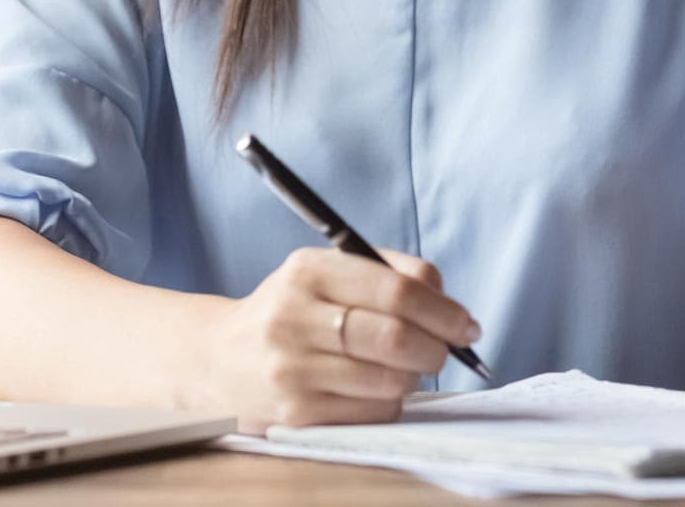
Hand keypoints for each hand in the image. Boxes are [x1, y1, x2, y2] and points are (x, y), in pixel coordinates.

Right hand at [204, 247, 481, 433]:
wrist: (217, 361)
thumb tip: (446, 299)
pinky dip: (388, 401)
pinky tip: (371, 388)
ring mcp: (292, 369)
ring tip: (400, 367)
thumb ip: (386, 274)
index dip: (443, 310)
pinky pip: (373, 412)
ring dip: (412, 376)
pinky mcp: (296, 414)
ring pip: (390, 379)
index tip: (466, 324)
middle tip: (445, 350)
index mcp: (308, 271)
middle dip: (437, 347)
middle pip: (396, 337)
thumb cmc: (290, 313)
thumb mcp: (324, 274)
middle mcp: (294, 317)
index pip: (395, 289)